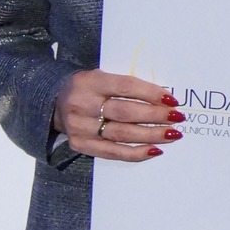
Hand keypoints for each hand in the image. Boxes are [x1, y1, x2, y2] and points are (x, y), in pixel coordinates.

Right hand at [52, 70, 181, 160]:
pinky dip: (136, 152)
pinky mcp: (81, 145)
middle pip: (126, 112)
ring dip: (152, 135)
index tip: (172, 100)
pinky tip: (155, 150)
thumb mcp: (101, 77)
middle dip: (156, 116)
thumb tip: (163, 99)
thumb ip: (126, 86)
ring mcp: (80, 127)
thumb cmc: (88, 88)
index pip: (126, 87)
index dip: (151, 94)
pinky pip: (113, 152)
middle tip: (177, 118)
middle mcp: (82, 104)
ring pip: (122, 134)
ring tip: (172, 134)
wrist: (52, 102)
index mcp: (90, 82)